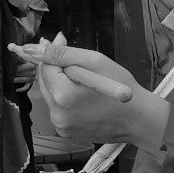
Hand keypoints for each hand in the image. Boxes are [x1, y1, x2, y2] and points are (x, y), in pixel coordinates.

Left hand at [9, 35, 169, 152]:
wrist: (138, 119)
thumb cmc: (121, 86)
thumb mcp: (95, 62)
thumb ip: (62, 54)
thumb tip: (35, 48)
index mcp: (63, 96)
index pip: (45, 67)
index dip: (50, 52)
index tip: (60, 40)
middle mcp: (57, 115)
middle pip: (44, 83)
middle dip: (55, 68)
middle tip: (73, 59)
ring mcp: (61, 126)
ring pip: (50, 96)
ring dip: (60, 83)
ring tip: (82, 78)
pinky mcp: (65, 132)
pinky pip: (58, 109)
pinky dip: (65, 98)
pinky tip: (83, 94)